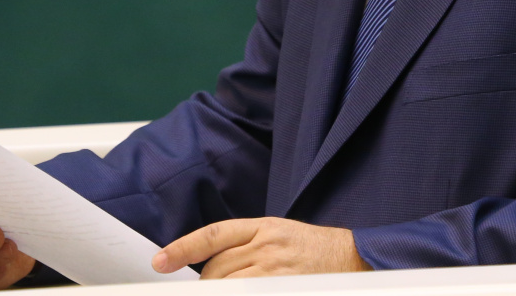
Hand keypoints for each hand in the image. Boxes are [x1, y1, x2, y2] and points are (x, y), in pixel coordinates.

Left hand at [152, 217, 370, 278]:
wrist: (354, 258)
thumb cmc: (314, 249)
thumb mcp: (278, 235)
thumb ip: (246, 245)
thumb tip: (211, 263)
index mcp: (263, 226)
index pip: (213, 235)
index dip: (182, 248)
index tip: (160, 261)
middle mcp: (266, 245)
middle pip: (217, 267)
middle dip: (205, 283)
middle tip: (207, 287)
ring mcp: (275, 270)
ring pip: (228, 284)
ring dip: (219, 290)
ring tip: (226, 289)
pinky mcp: (284, 286)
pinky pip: (248, 293)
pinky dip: (237, 294)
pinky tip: (240, 292)